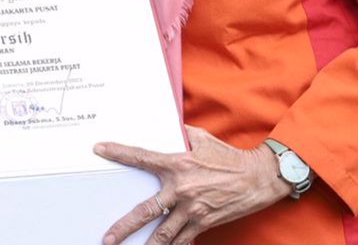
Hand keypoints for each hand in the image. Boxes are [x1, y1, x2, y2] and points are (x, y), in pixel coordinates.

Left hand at [95, 125, 291, 244]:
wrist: (258, 178)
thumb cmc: (229, 156)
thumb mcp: (202, 138)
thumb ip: (180, 133)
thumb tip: (165, 125)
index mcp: (178, 164)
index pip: (142, 157)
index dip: (119, 152)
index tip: (99, 149)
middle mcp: (181, 190)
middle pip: (146, 211)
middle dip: (124, 226)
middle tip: (107, 238)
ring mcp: (192, 210)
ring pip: (162, 233)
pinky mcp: (204, 223)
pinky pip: (183, 240)